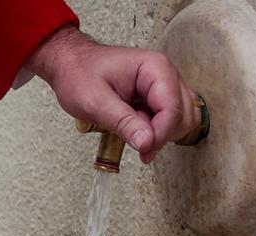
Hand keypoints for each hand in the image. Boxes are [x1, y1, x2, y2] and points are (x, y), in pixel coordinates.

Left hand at [25, 26, 201, 163]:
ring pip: (182, 120)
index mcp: (154, 68)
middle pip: (184, 116)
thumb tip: (147, 142)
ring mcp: (164, 86)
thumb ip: (123, 122)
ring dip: (160, 134)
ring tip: (133, 131)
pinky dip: (156, 132)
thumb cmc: (79, 74)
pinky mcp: (158, 98)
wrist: (70, 66)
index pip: (173, 109)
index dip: (160, 134)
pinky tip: (136, 130)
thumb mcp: (95, 101)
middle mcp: (165, 75)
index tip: (143, 149)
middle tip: (136, 141)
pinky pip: (170, 121)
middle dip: (162, 135)